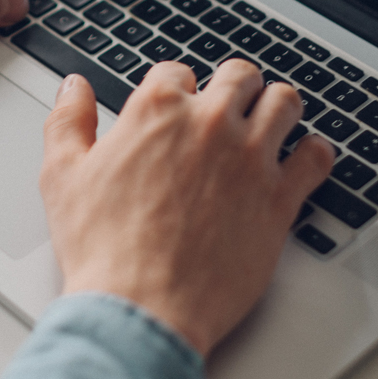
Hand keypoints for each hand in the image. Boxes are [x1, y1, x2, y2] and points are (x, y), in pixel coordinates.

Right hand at [39, 59, 334, 356]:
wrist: (142, 306)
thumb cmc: (102, 249)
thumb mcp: (62, 177)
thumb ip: (68, 122)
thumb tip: (74, 88)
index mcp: (157, 111)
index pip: (177, 72)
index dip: (176, 88)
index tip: (177, 105)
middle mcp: (210, 124)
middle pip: (239, 76)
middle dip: (233, 87)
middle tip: (229, 107)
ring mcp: (250, 159)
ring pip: (284, 103)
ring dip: (276, 107)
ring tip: (270, 121)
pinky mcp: (280, 198)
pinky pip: (315, 157)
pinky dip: (312, 154)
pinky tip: (302, 160)